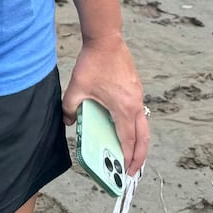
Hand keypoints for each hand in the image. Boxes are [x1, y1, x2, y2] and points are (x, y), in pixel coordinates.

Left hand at [62, 35, 147, 174]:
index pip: (127, 139)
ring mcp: (138, 96)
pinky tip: (126, 130)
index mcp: (123, 108)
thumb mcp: (76, 88)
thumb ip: (69, 108)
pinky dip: (136, 128)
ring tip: (132, 156)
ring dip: (139, 143)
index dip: (126, 157)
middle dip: (139, 157)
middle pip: (143, 138)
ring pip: (143, 127)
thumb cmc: (93, 63)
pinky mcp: (136, 89)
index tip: (124, 171)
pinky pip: (139, 115)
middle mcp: (135, 105)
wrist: (106, 39)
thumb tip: (68, 122)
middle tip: (132, 172)